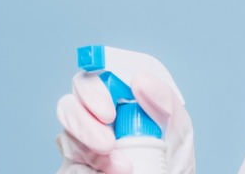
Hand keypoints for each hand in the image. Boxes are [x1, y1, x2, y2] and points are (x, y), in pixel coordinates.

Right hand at [55, 46, 195, 173]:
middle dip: (83, 125)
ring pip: (66, 140)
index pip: (90, 82)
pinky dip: (85, 173)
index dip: (91, 91)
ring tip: (125, 168)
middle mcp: (92, 120)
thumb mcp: (178, 129)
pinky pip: (69, 169)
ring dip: (90, 154)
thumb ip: (165, 102)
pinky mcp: (73, 170)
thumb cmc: (171, 159)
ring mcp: (80, 146)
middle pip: (68, 107)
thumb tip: (140, 80)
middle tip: (108, 145)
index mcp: (114, 102)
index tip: (109, 114)